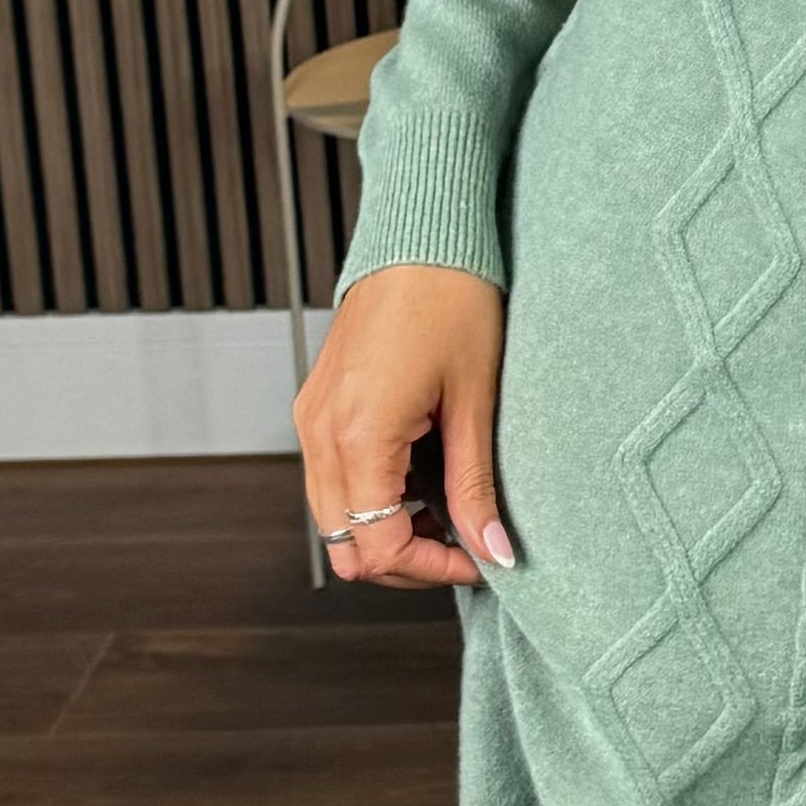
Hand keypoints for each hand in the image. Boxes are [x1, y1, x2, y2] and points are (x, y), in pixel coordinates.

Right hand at [294, 264, 513, 590]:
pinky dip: (371, 499)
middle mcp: (322, 432)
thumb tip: (492, 549)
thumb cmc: (450, 298)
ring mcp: (313, 418)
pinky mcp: (317, 406)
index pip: (379, 547)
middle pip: (345, 547)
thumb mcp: (474, 400)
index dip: (431, 569)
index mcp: (359, 435)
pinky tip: (419, 479)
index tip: (477, 561)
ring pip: (333, 518)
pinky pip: (330, 480)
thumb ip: (475, 486)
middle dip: (405, 561)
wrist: (420, 236)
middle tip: (463, 545)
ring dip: (386, 530)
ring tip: (447, 509)